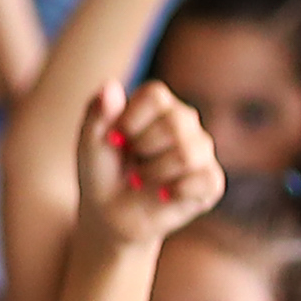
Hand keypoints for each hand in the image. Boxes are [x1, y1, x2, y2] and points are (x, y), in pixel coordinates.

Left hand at [78, 78, 224, 254]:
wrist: (110, 214)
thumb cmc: (101, 171)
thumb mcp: (90, 141)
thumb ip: (98, 113)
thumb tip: (110, 86)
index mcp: (158, 104)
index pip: (156, 95)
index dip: (131, 119)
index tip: (115, 138)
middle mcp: (186, 122)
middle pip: (174, 123)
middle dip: (142, 148)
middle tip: (130, 162)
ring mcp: (202, 151)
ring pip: (186, 154)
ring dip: (153, 173)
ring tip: (140, 179)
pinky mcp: (211, 181)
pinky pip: (204, 180)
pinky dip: (175, 191)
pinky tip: (162, 194)